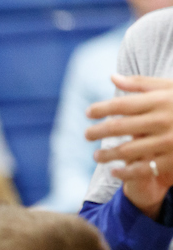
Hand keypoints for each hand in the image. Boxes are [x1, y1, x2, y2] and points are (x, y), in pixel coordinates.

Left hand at [87, 75, 172, 216]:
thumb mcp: (169, 89)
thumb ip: (140, 84)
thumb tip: (112, 77)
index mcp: (161, 101)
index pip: (122, 104)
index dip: (101, 108)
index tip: (88, 113)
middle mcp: (163, 120)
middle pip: (120, 127)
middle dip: (98, 132)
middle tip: (86, 135)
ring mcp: (168, 141)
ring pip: (127, 150)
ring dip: (107, 154)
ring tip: (96, 155)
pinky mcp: (172, 160)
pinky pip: (142, 169)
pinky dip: (124, 172)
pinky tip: (114, 171)